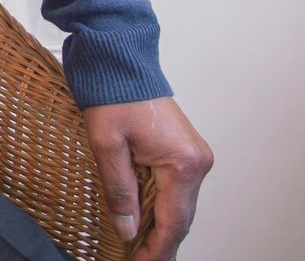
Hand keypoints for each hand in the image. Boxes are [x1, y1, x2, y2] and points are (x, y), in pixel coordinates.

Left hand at [83, 96, 211, 259]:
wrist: (120, 61)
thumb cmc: (114, 94)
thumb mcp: (107, 145)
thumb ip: (118, 191)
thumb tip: (127, 230)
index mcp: (183, 162)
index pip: (173, 222)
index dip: (156, 249)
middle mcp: (197, 161)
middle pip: (180, 217)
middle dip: (158, 243)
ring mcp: (194, 155)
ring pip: (178, 204)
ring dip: (158, 227)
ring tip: (137, 248)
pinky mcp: (184, 150)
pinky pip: (175, 188)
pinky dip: (159, 207)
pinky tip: (142, 220)